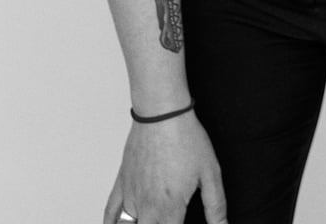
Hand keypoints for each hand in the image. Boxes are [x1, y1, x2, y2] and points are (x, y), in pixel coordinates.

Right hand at [104, 112, 226, 223]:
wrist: (162, 112)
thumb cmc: (186, 138)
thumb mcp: (210, 173)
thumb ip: (216, 206)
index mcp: (170, 209)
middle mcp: (147, 207)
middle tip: (168, 222)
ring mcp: (131, 196)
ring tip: (149, 222)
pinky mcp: (122, 182)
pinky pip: (110, 212)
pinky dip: (111, 223)